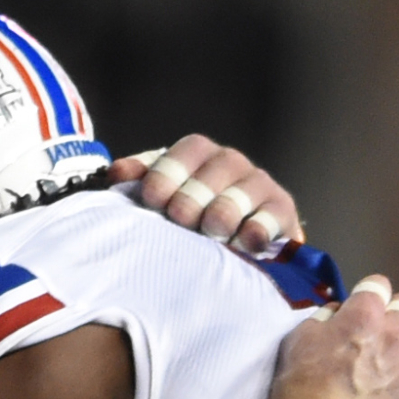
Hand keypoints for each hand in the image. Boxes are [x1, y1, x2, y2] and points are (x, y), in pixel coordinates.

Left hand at [110, 134, 301, 253]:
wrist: (234, 247)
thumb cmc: (186, 220)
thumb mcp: (160, 199)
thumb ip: (139, 183)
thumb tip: (116, 175)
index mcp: (199, 155)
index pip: (187, 151)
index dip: (169, 172)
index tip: (151, 198)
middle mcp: (231, 163)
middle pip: (218, 168)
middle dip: (195, 194)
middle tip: (180, 218)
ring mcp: (259, 185)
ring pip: (245, 190)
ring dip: (225, 210)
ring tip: (211, 231)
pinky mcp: (282, 212)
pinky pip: (273, 215)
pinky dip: (260, 228)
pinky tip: (247, 243)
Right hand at [268, 275, 398, 398]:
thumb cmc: (299, 390)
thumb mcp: (297, 341)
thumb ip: (323, 319)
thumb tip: (339, 313)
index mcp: (362, 315)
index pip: (378, 285)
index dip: (368, 295)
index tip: (361, 309)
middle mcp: (395, 332)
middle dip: (390, 315)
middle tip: (377, 336)